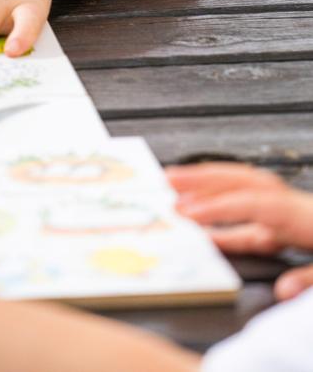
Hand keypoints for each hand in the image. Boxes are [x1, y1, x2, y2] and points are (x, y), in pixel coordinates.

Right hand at [168, 162, 312, 299]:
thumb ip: (308, 278)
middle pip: (241, 181)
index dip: (217, 208)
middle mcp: (290, 204)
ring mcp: (287, 210)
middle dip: (202, 178)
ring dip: (207, 187)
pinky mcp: (288, 224)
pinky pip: (250, 214)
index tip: (188, 213)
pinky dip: (225, 216)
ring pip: (242, 190)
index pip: (251, 204)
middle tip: (168, 178)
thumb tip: (283, 290)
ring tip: (175, 190)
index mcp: (301, 215)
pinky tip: (204, 230)